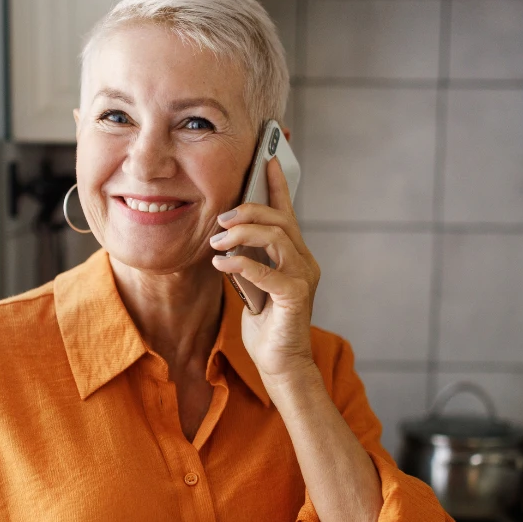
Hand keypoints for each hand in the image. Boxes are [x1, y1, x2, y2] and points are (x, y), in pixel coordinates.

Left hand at [210, 157, 320, 383]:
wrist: (280, 363)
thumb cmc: (265, 324)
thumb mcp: (251, 283)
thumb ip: (247, 259)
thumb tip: (225, 236)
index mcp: (295, 255)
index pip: (286, 213)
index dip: (277, 185)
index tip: (267, 159)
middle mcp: (304, 261)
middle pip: (280, 220)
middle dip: (249, 211)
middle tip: (221, 220)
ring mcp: (304, 278)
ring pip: (276, 238)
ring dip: (243, 234)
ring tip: (218, 242)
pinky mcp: (296, 297)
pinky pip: (268, 271)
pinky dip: (242, 264)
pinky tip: (221, 265)